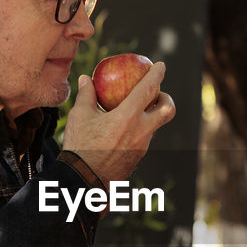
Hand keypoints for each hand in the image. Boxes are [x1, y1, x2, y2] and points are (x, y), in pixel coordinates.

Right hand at [61, 61, 174, 183]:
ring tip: (132, 112)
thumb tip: (86, 78)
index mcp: (128, 117)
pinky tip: (123, 130)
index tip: (161, 65)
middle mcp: (141, 131)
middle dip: (166, 99)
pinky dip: (138, 130)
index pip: (148, 89)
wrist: (84, 181)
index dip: (157, 74)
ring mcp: (142, 147)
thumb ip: (86, 94)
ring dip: (149, 116)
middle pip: (167, 111)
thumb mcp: (79, 116)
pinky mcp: (137, 159)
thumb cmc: (79, 146)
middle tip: (157, 94)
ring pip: (154, 126)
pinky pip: (143, 140)